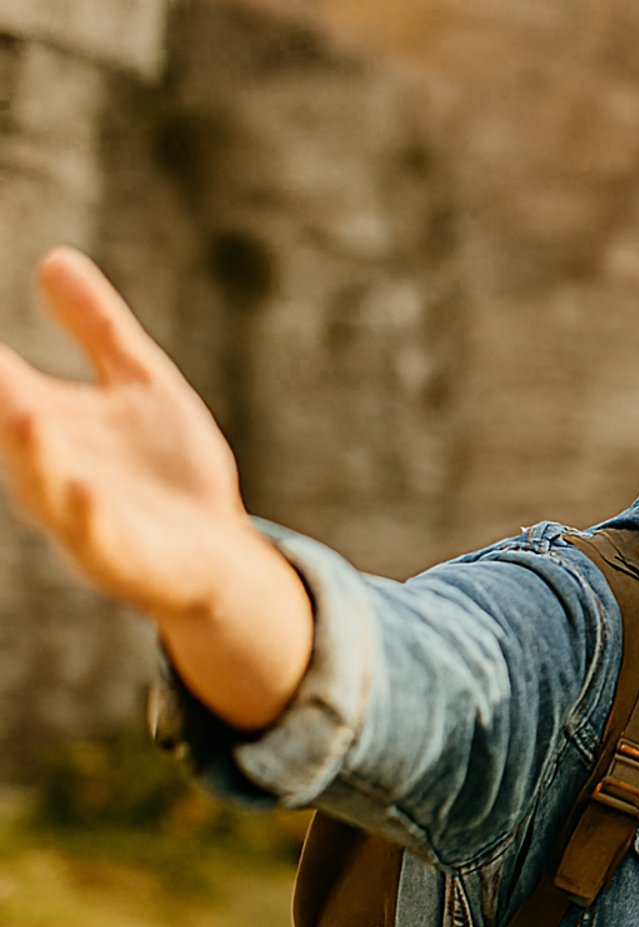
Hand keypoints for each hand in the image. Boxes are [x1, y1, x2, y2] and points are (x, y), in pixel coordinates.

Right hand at [0, 247, 257, 618]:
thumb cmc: (169, 471)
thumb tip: (53, 258)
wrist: (217, 555)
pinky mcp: (120, 555)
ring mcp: (81, 515)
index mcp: (44, 422)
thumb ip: (97, 328)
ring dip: (31, 454)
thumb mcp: (140, 384)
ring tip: (26, 416)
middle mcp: (49, 467)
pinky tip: (87, 491)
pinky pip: (98, 538)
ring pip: (44, 486)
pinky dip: (89, 516)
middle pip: (6, 428)